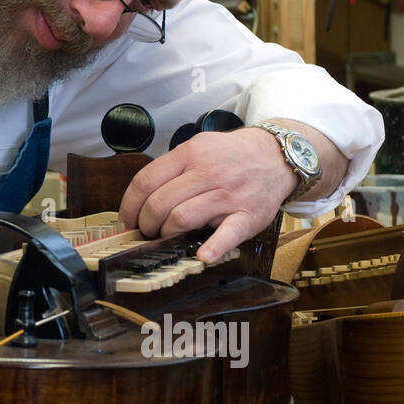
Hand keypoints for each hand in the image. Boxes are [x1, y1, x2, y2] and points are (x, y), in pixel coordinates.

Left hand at [119, 127, 294, 262]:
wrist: (276, 156)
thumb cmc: (231, 156)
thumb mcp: (198, 147)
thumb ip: (171, 168)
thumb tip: (140, 199)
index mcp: (189, 154)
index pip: (145, 181)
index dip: (129, 206)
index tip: (127, 220)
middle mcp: (207, 173)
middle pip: (159, 203)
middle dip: (146, 224)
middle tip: (148, 231)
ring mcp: (227, 195)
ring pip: (182, 218)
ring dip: (166, 234)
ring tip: (167, 237)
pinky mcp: (248, 215)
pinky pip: (227, 234)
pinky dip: (213, 247)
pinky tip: (202, 256)